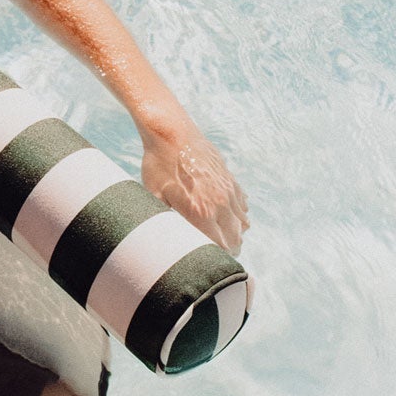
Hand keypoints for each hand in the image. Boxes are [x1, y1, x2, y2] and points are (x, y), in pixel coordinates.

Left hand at [139, 121, 249, 256]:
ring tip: (221, 239)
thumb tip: (164, 241)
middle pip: (235, 239)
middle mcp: (220, 203)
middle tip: (215, 256)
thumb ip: (164, 221)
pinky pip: (242, 205)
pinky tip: (225, 217)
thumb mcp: (153, 196)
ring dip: (234, 234)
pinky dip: (238, 215)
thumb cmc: (158, 165)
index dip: (215, 258)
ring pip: (242, 223)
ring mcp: (228, 190)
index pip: (219, 247)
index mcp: (201, 212)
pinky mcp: (230, 179)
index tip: (208, 263)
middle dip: (227, 250)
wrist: (171, 132)